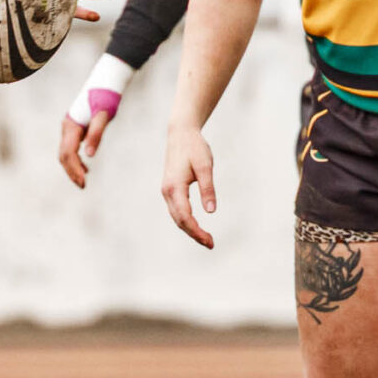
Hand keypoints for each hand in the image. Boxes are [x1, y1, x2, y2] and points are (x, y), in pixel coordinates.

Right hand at [59, 54, 135, 188]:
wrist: (105, 83)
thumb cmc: (106, 98)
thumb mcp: (103, 116)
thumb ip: (96, 135)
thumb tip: (90, 155)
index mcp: (71, 126)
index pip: (68, 153)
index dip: (74, 169)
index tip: (83, 182)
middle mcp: (66, 128)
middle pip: (63, 156)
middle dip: (71, 172)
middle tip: (83, 186)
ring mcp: (69, 128)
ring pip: (65, 153)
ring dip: (72, 167)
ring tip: (83, 180)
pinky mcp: (74, 128)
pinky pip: (70, 148)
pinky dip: (76, 159)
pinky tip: (86, 167)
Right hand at [162, 124, 218, 249]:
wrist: (180, 134)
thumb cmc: (194, 148)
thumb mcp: (206, 166)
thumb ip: (208, 189)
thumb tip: (211, 212)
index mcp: (174, 187)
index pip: (185, 217)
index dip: (197, 231)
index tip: (210, 241)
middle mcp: (167, 192)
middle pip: (179, 221)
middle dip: (194, 234)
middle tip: (211, 244)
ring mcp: (167, 191)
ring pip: (176, 217)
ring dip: (190, 229)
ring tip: (206, 238)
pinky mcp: (170, 189)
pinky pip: (176, 210)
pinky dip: (186, 221)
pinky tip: (196, 225)